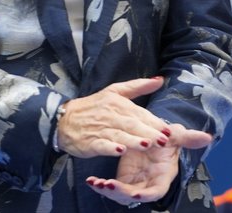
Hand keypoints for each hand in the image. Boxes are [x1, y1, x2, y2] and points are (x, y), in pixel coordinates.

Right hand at [57, 77, 173, 158]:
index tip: (169, 130)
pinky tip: (120, 151)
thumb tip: (160, 80)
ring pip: (119, 135)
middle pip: (132, 124)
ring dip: (133, 141)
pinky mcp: (89, 142)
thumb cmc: (93, 106)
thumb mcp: (115, 91)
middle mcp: (111, 115)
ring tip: (147, 145)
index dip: (154, 122)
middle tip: (163, 141)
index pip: (140, 113)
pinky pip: (101, 145)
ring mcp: (100, 129)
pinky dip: (110, 148)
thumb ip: (138, 86)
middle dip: (149, 132)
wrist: (63, 119)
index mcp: (119, 103)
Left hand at [86, 123, 213, 205]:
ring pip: (120, 195)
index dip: (145, 194)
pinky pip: (111, 187)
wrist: (152, 136)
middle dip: (120, 194)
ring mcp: (135, 183)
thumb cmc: (167, 137)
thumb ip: (189, 138)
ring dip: (108, 191)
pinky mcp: (123, 179)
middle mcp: (148, 183)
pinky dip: (101, 185)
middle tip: (107, 185)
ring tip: (96, 182)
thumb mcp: (175, 135)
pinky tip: (92, 180)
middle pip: (134, 196)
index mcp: (163, 176)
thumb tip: (209, 137)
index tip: (133, 191)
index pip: (156, 191)